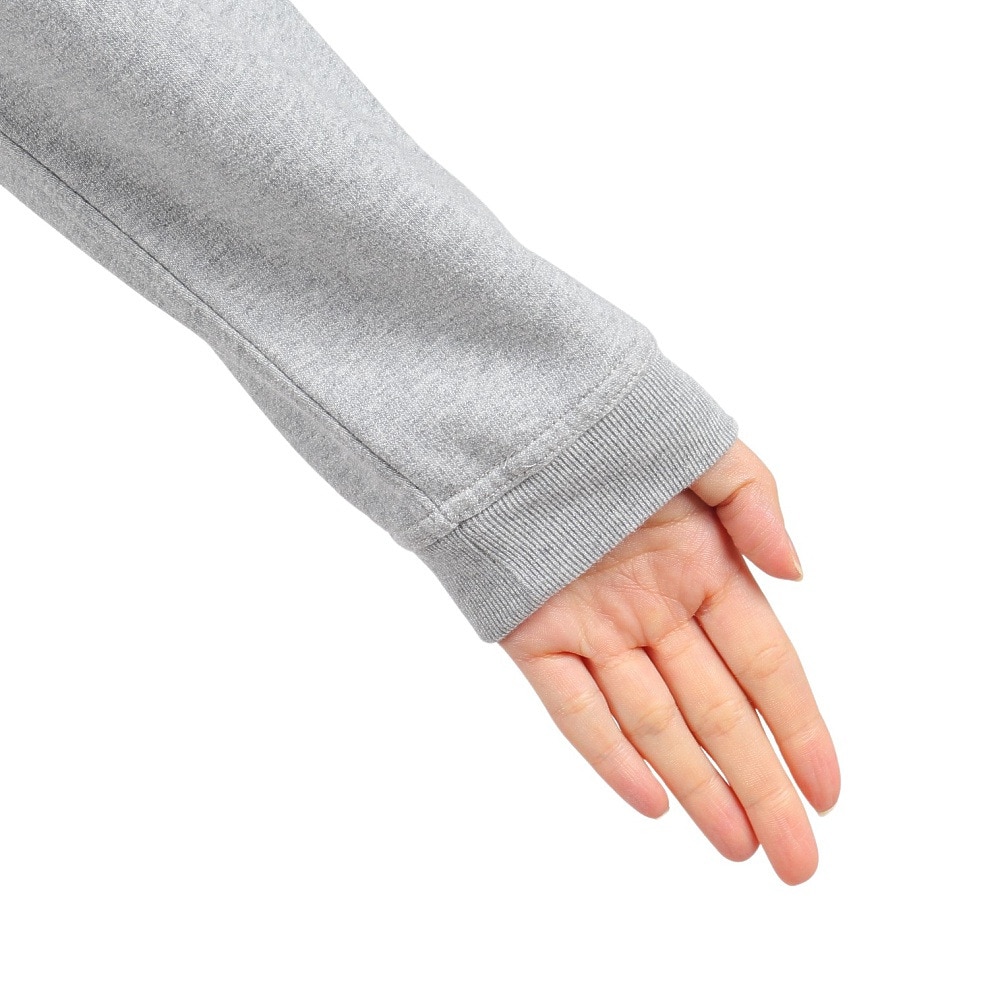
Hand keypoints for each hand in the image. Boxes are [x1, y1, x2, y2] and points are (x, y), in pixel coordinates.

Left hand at [499, 440, 839, 884]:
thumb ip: (756, 502)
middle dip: (760, 785)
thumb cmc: (609, 420)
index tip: (828, 790)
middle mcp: (654, 609)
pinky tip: (651, 801)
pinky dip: (609, 751)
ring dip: (695, 783)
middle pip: (717, 711)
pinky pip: (574, 704)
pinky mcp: (534, 633)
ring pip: (653, 722)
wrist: (505, 413)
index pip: (765, 665)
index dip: (798, 728)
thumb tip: (798, 572)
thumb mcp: (699, 444)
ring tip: (737, 846)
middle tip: (797, 859)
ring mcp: (595, 627)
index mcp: (702, 567)